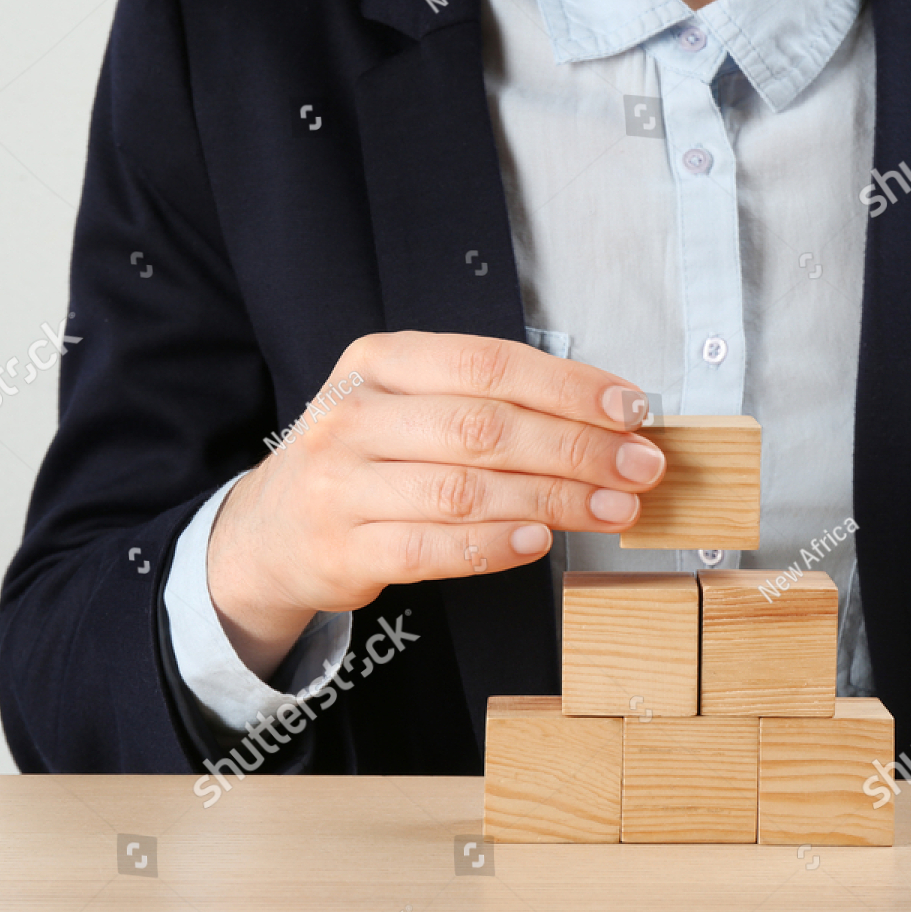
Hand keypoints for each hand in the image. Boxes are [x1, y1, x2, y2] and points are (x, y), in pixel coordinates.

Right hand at [207, 331, 664, 679]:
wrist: (270, 531)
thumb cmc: (367, 460)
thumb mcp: (408, 407)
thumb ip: (489, 404)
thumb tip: (607, 419)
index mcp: (379, 362)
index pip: (491, 364)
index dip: (571, 387)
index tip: (632, 411)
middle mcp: (354, 415)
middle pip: (486, 428)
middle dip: (578, 448)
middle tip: (640, 467)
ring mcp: (341, 484)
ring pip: (467, 490)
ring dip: (555, 501)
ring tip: (613, 508)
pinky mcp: (342, 549)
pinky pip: (433, 548)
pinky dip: (495, 546)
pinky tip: (541, 542)